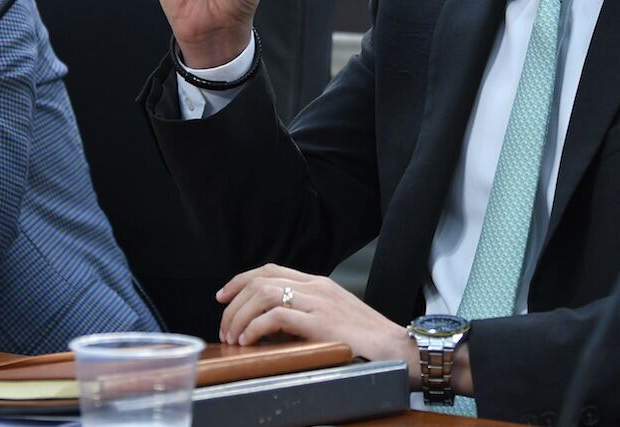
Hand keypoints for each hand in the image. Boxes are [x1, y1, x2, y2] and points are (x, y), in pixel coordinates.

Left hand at [216, 265, 419, 385]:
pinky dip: (254, 328)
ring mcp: (319, 302)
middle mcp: (317, 287)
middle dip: (233, 302)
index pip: (271, 269)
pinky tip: (249, 342)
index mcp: (319, 284)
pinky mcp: (320, 322)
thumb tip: (269, 328)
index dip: (240, 280)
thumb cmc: (368, 342)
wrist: (397, 350)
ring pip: (262, 294)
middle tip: (224, 327)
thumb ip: (305, 316)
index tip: (222, 296)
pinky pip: (275, 316)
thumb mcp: (333, 320)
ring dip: (239, 316)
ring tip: (233, 338)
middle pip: (260, 279)